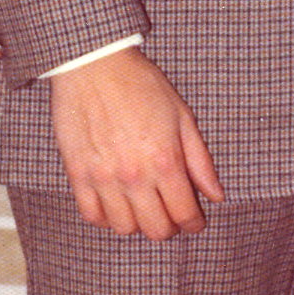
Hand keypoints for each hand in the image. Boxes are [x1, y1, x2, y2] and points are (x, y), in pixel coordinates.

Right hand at [49, 47, 223, 238]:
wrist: (95, 64)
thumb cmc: (140, 84)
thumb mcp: (182, 117)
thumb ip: (200, 162)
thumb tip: (216, 195)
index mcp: (165, 161)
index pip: (185, 214)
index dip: (195, 224)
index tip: (195, 221)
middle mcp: (134, 175)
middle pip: (156, 230)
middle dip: (170, 227)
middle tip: (170, 215)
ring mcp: (104, 177)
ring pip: (124, 228)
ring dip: (138, 223)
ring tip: (143, 207)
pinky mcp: (78, 174)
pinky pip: (92, 215)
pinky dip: (106, 217)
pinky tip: (116, 203)